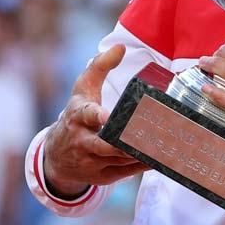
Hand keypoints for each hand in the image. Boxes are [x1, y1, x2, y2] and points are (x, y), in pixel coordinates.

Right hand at [42, 45, 147, 198]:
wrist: (57, 155)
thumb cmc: (76, 115)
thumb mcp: (82, 89)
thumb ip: (100, 66)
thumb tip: (120, 46)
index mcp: (78, 117)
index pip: (86, 115)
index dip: (96, 116)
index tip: (106, 116)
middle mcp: (82, 141)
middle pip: (107, 145)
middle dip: (128, 141)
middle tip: (153, 133)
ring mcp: (91, 162)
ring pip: (120, 160)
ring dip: (141, 153)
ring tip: (166, 144)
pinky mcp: (102, 177)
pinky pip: (125, 172)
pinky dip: (142, 165)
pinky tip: (162, 157)